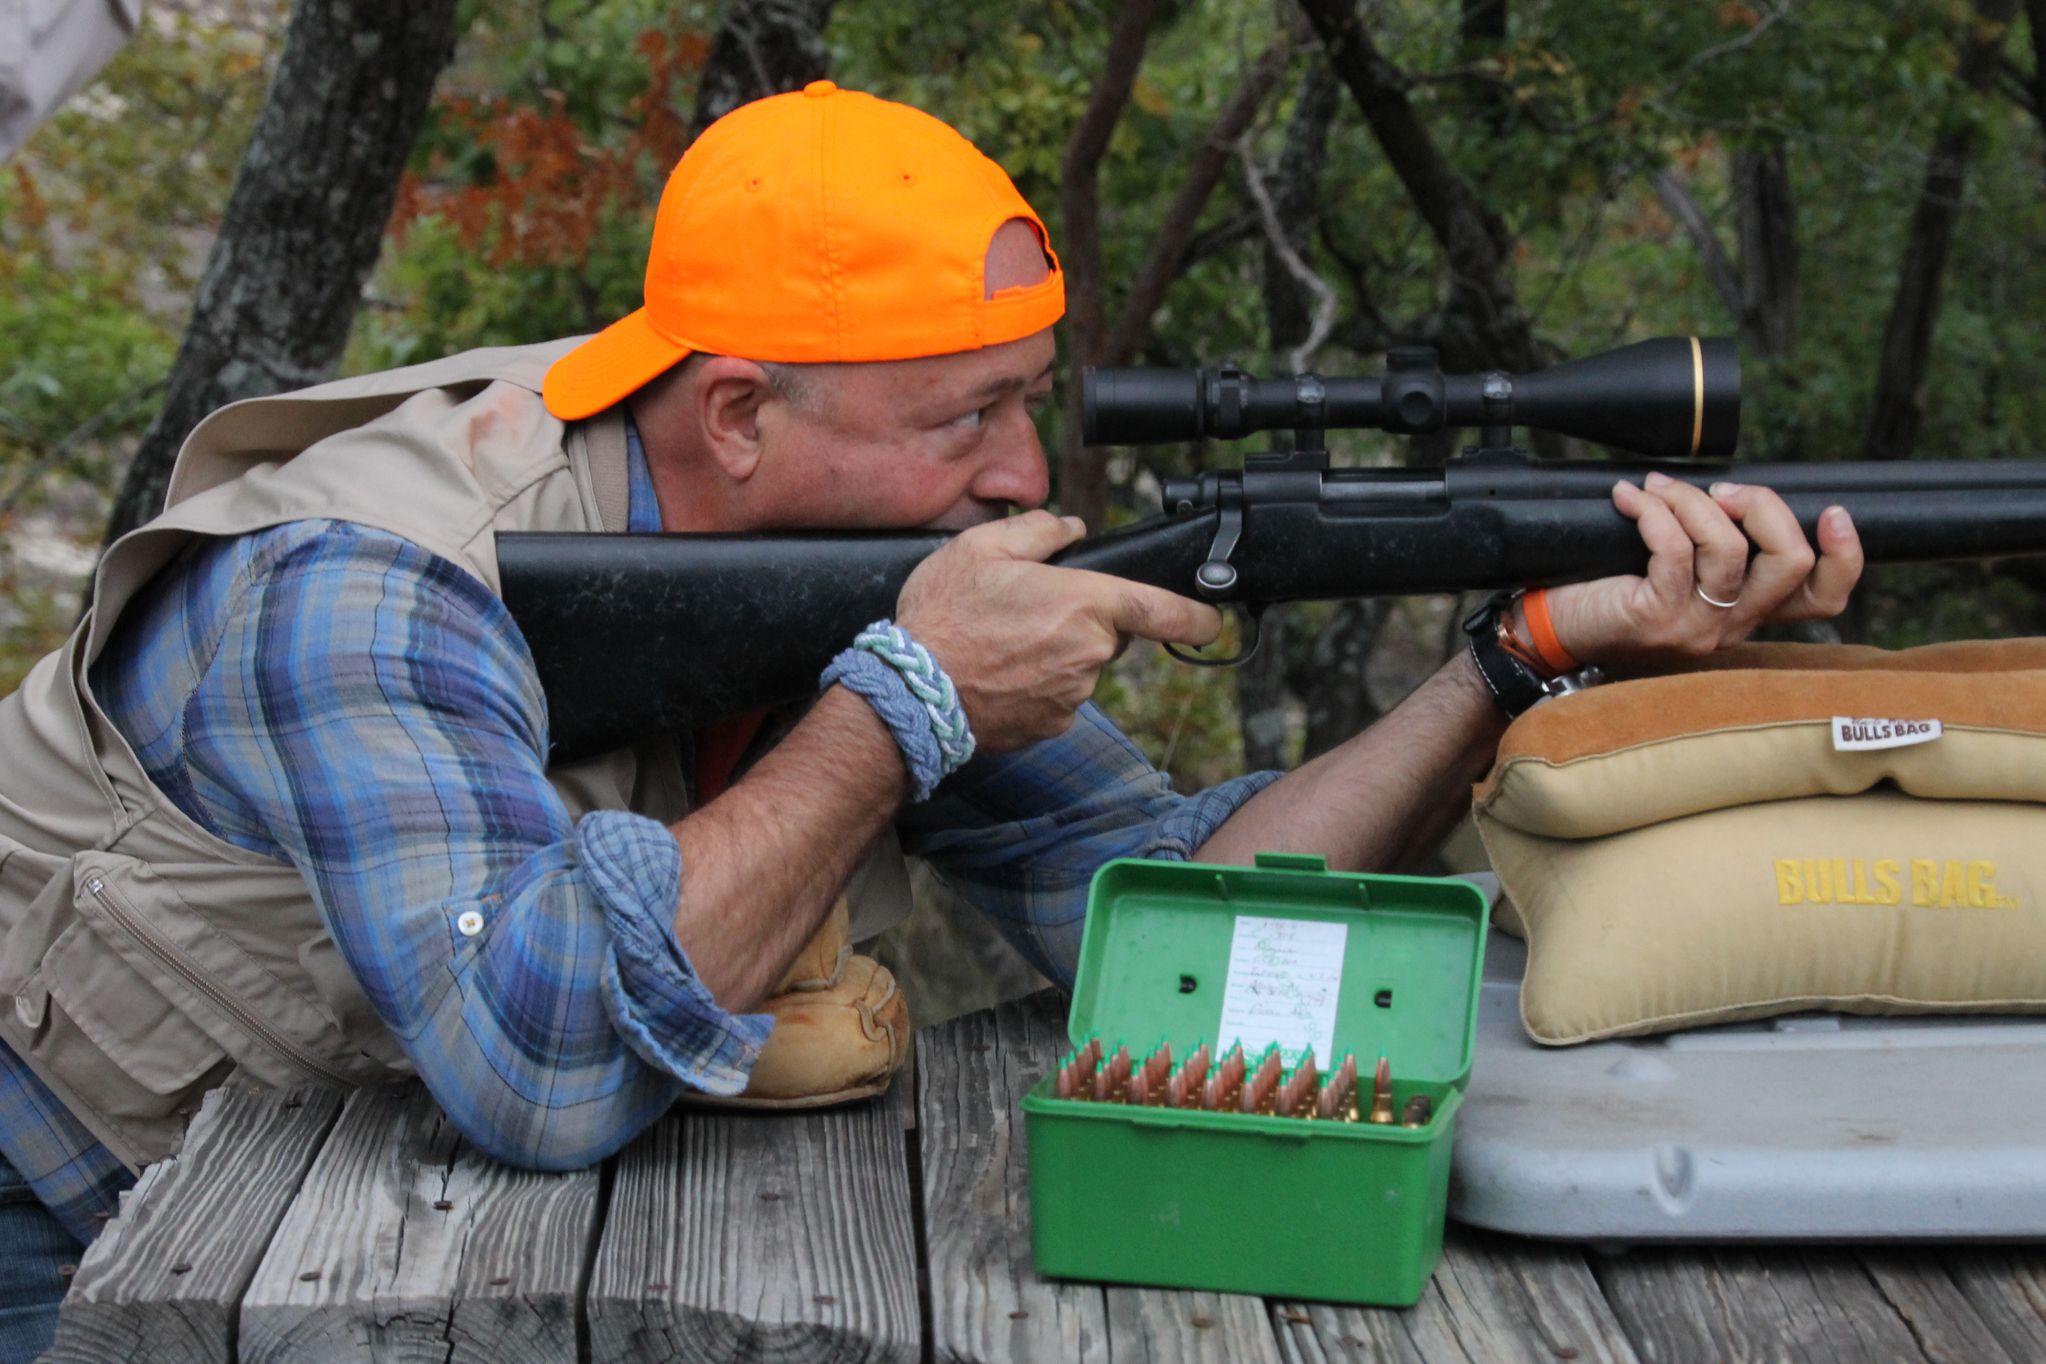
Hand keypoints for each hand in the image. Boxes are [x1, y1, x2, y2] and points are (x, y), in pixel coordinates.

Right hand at [893, 510, 1223, 749]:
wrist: (911, 692)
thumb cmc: (944, 616)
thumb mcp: (982, 548)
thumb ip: (1039, 531)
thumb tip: (1071, 529)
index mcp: (1084, 603)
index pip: (1163, 611)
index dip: (1196, 616)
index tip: (1212, 620)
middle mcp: (1090, 654)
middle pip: (1108, 633)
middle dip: (1080, 620)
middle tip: (1025, 609)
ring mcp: (1073, 695)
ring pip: (1081, 666)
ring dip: (1055, 654)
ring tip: (1001, 643)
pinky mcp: (1052, 725)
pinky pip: (1058, 696)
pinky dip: (1036, 684)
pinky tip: (998, 672)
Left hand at [1545, 471, 1863, 666]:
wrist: (1549, 630)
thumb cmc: (1609, 590)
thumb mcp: (1675, 571)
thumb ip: (1714, 545)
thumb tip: (1731, 490)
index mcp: (1745, 613)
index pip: (1822, 597)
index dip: (1845, 555)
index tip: (1834, 511)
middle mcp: (1730, 626)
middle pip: (1791, 562)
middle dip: (1763, 505)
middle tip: (1718, 490)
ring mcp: (1696, 627)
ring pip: (1729, 547)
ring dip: (1691, 500)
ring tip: (1656, 488)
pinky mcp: (1656, 617)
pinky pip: (1673, 548)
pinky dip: (1653, 510)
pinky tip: (1629, 498)